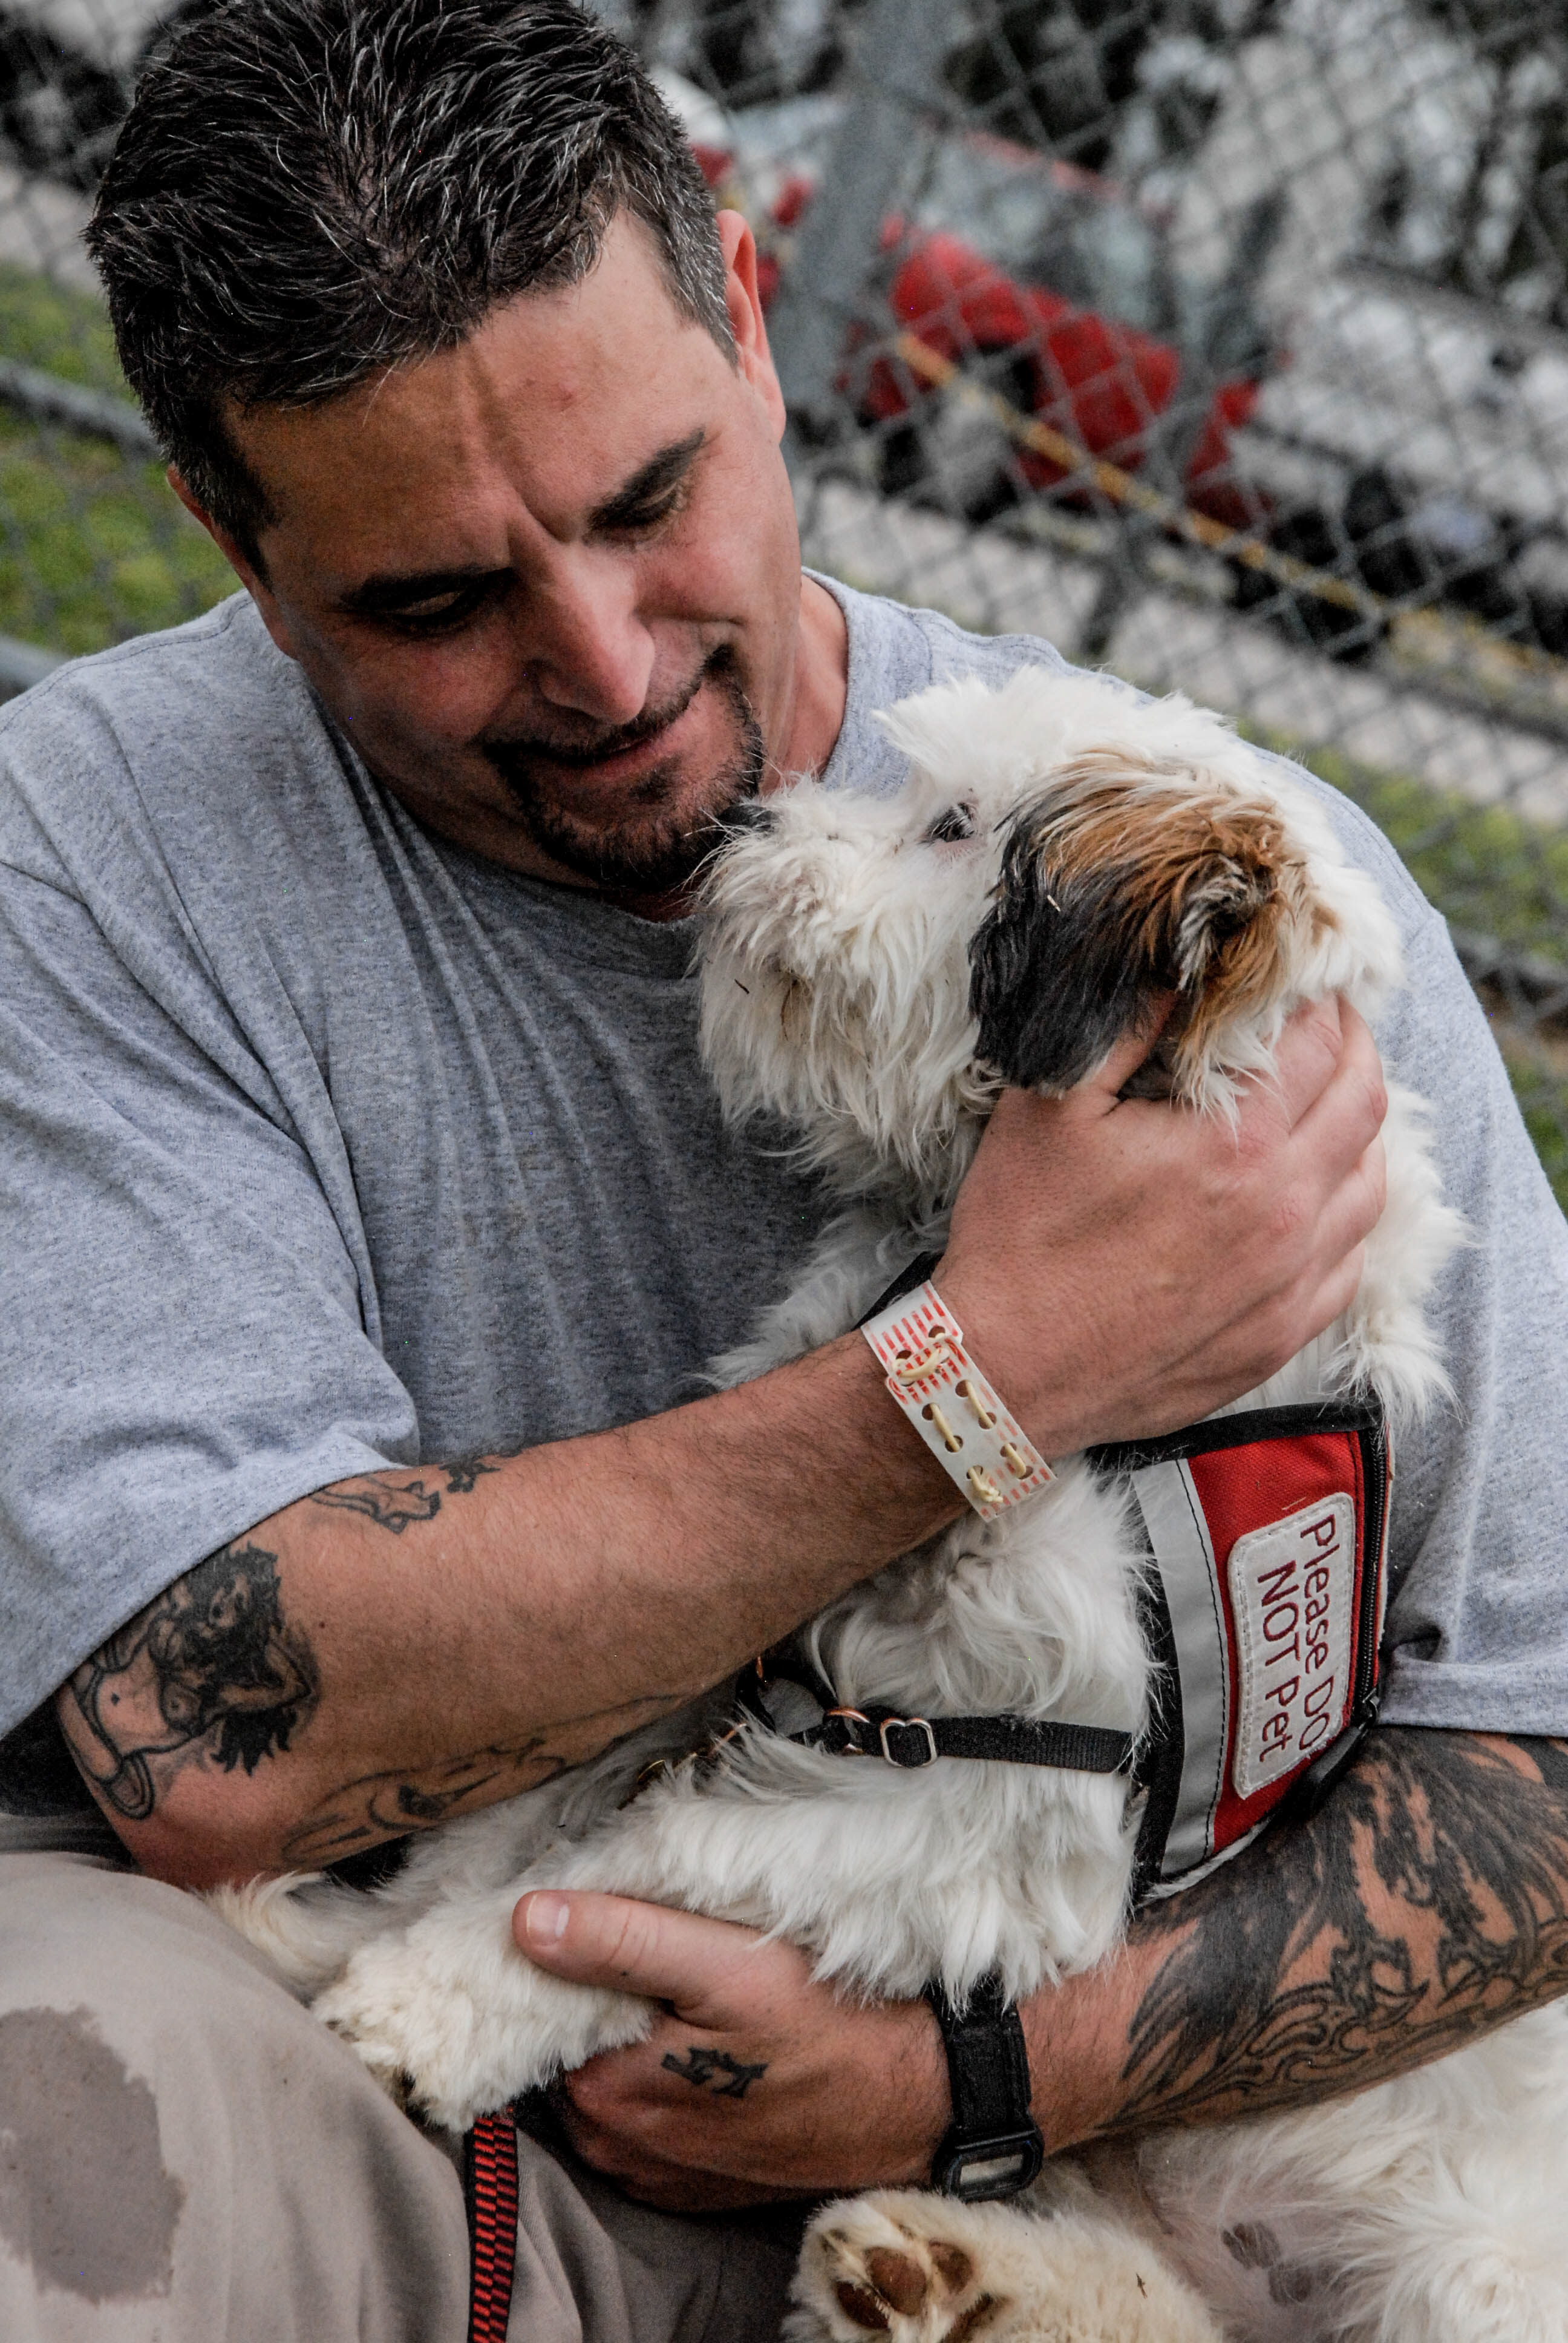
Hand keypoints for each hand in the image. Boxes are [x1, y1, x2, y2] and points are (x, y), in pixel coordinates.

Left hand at [514, 1889, 945, 2209]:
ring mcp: (654, 2169)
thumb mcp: (724, 1966)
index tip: (624, 1917)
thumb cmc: (827, 2023)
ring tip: (702, 1996)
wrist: (916, 2096)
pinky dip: (665, 2076)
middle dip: (605, 1993)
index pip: (545, 2005)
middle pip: (575, 2043)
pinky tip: (716, 2047)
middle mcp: (616, 2145)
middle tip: (678, 1952)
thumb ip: (620, 1940)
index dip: (573, 1951)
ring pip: (610, 2077)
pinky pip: (648, 2115)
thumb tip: (526, 1919)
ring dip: (638, 2034)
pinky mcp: (692, 2179)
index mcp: (607, 2092)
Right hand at [939, 996, 1387, 1453]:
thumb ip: (1124, 1030)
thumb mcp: (1051, 1109)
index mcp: (1233, 1148)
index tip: (1302, 981)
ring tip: (1329, 1100)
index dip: (1318, 1001)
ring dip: (1359, 1128)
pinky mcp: (1282, 1334)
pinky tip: (1317, 1195)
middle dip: (1354, 1047)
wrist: (1005, 1373)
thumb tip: (1178, 976)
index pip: (1317, 1046)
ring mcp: (1290, 1282)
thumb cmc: (1020, 1238)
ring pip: (1371, 1183)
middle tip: (1331, 1022)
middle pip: (1363, 1104)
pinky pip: (1351, 1260)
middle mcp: (1282, 1213)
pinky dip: (1346, 1212)